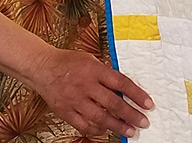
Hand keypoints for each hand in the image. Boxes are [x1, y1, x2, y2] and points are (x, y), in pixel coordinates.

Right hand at [32, 48, 153, 137]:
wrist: (43, 67)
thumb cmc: (69, 62)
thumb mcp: (91, 60)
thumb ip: (106, 73)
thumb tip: (124, 88)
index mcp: (94, 69)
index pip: (121, 82)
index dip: (136, 94)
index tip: (148, 104)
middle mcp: (86, 85)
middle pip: (113, 103)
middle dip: (131, 114)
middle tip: (143, 122)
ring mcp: (75, 100)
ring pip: (100, 117)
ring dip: (117, 126)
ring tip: (130, 131)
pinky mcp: (65, 111)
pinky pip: (84, 125)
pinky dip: (97, 130)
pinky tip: (106, 131)